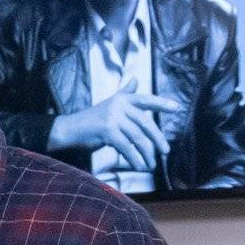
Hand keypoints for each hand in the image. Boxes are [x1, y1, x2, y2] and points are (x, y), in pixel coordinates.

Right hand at [49, 89, 179, 171]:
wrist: (68, 130)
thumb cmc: (90, 119)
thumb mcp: (109, 104)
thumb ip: (124, 93)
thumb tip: (135, 79)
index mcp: (121, 99)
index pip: (145, 100)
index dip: (160, 103)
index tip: (175, 108)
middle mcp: (118, 105)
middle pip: (145, 123)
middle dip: (157, 139)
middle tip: (165, 150)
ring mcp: (112, 117)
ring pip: (137, 137)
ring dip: (146, 153)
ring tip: (151, 164)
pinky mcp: (107, 131)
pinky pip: (126, 147)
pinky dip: (134, 158)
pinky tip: (139, 165)